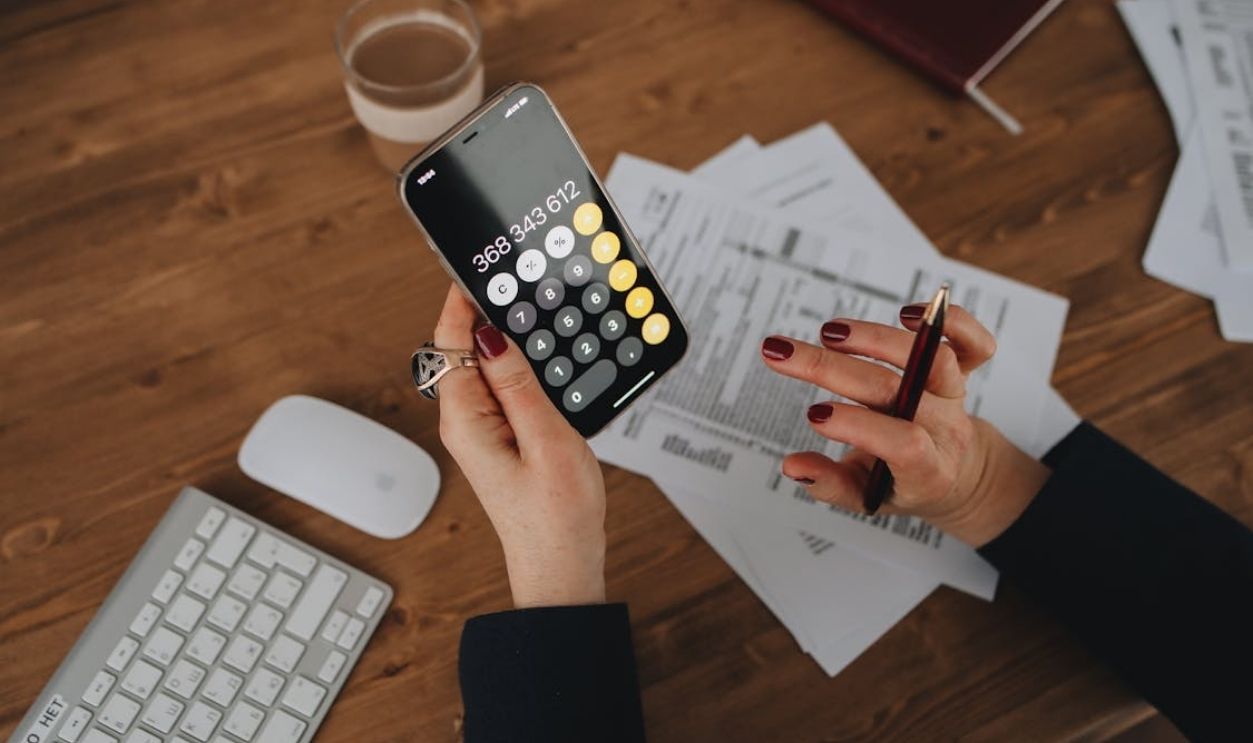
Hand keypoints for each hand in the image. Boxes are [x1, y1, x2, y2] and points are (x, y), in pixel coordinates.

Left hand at [434, 285, 606, 606]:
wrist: (563, 565)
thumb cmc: (555, 517)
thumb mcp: (546, 441)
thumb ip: (518, 384)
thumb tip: (489, 335)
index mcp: (466, 421)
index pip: (450, 342)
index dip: (463, 301)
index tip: (480, 267)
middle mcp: (466, 422)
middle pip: (467, 349)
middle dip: (492, 314)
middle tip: (524, 284)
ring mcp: (484, 429)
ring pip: (490, 366)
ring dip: (512, 341)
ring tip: (539, 316)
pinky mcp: (503, 435)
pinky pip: (507, 387)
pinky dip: (525, 367)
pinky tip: (548, 360)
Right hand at [760, 304, 1049, 546]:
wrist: (955, 474)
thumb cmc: (902, 483)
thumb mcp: (865, 497)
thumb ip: (830, 484)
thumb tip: (792, 465)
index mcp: (926, 470)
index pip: (903, 443)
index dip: (859, 426)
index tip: (813, 413)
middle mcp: (947, 429)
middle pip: (898, 391)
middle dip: (832, 368)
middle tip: (782, 354)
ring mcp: (958, 396)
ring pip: (931, 357)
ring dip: (877, 338)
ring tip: (827, 332)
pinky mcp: (966, 371)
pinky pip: (975, 343)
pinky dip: (954, 321)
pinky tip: (908, 314)